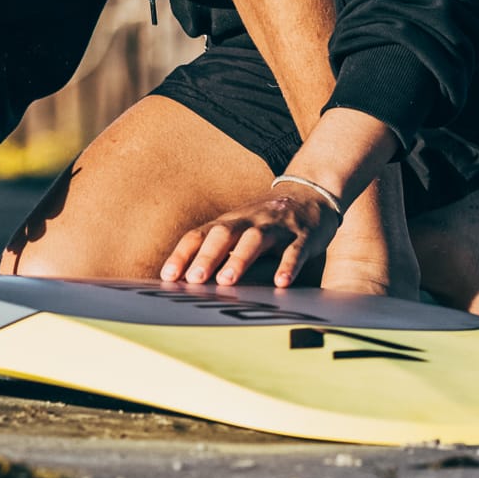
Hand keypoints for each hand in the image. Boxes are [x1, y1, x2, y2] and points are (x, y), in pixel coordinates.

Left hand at [160, 179, 339, 290]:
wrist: (310, 194)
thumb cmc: (266, 223)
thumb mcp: (239, 230)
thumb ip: (217, 252)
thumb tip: (185, 281)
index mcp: (229, 223)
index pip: (199, 235)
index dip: (182, 255)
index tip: (168, 277)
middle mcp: (249, 221)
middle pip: (223, 235)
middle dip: (207, 257)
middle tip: (194, 280)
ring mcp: (276, 227)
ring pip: (255, 240)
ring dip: (240, 260)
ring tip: (227, 281)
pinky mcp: (302, 235)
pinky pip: (294, 250)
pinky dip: (288, 266)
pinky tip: (281, 283)